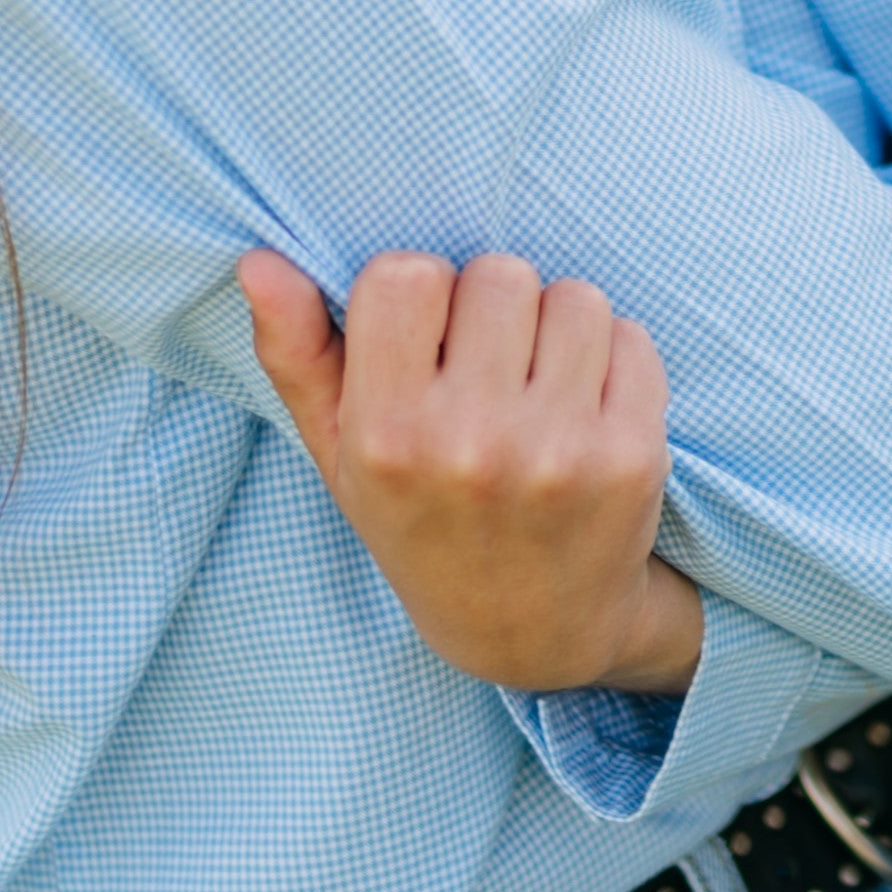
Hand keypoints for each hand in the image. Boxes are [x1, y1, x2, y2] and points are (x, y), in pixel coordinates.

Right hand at [237, 250, 702, 696]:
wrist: (530, 631)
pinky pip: (632, 336)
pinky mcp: (633, 455)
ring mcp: (560, 450)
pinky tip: (585, 411)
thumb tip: (258, 260)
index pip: (404, 276)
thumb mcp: (339, 455)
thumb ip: (296, 354)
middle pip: (497, 274)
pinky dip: (613, 357)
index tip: (425, 342)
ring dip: (558, 326)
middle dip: (492, 307)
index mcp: (387, 436)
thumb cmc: (422, 522)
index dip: (419, 295)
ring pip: (573, 296)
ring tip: (538, 387)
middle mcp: (471, 443)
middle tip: (487, 369)